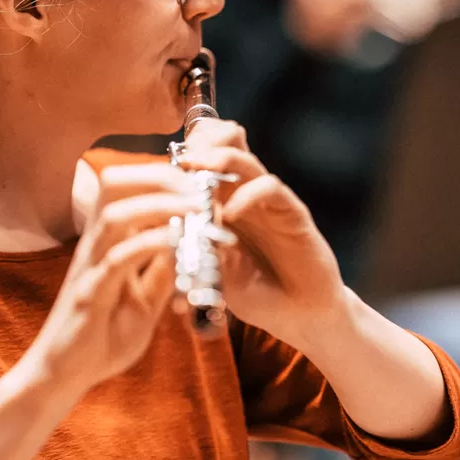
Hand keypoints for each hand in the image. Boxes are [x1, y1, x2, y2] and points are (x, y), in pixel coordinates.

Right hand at [23, 160, 199, 398]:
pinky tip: (177, 242)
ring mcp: (89, 266)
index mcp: (108, 240)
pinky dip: (148, 243)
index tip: (203, 184)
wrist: (65, 374)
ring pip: (115, 215)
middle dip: (160, 177)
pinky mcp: (89, 293)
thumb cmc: (103, 335)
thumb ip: (164, 271)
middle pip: (115, 185)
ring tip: (197, 207)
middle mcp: (95, 244)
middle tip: (201, 188)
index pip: (130, 188)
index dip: (165, 177)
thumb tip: (193, 244)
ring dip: (158, 204)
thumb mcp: (146, 299)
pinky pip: (117, 258)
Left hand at [175, 118, 347, 347]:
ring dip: (219, 159)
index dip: (183, 153)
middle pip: (226, 145)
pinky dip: (247, 195)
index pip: (204, 159)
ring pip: (245, 160)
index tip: (160, 168)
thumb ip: (193, 248)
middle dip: (201, 144)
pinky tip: (231, 215)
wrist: (299, 315)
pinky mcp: (293, 213)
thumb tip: (162, 226)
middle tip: (180, 157)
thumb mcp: (212, 271)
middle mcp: (245, 194)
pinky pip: (270, 189)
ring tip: (198, 168)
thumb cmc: (254, 292)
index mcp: (223, 202)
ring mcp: (269, 202)